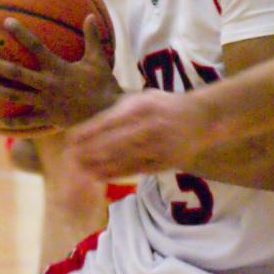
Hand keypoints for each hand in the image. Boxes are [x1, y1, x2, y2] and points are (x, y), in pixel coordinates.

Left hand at [0, 14, 120, 132]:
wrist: (109, 113)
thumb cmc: (104, 84)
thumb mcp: (98, 59)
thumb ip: (92, 38)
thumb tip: (90, 15)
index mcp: (58, 68)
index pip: (36, 47)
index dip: (21, 33)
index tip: (6, 22)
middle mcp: (47, 84)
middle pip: (16, 73)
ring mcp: (46, 103)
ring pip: (14, 96)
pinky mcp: (49, 118)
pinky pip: (28, 122)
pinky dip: (13, 123)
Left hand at [71, 88, 211, 177]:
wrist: (202, 118)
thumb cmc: (166, 106)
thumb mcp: (144, 98)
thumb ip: (120, 110)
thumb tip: (91, 126)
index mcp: (143, 106)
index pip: (109, 121)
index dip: (88, 133)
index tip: (71, 140)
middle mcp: (151, 126)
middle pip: (114, 143)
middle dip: (91, 153)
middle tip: (72, 160)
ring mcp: (159, 146)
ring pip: (124, 159)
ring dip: (100, 166)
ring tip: (82, 170)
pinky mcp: (165, 162)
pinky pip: (136, 170)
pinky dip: (117, 174)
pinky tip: (102, 176)